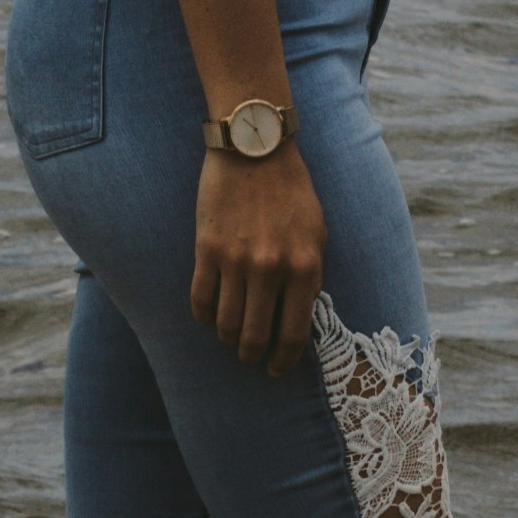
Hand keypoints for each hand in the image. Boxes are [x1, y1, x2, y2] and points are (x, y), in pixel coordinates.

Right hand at [193, 142, 329, 374]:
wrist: (255, 149)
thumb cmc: (292, 190)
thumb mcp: (317, 233)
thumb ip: (309, 275)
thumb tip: (298, 316)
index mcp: (305, 267)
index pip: (293, 334)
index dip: (283, 360)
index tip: (276, 368)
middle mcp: (270, 270)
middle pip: (255, 336)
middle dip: (252, 355)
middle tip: (250, 357)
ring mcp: (236, 261)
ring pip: (225, 324)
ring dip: (227, 338)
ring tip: (230, 338)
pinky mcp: (207, 250)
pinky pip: (201, 299)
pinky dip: (203, 315)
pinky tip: (208, 316)